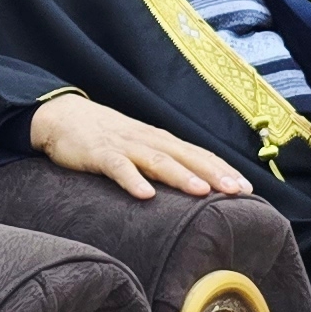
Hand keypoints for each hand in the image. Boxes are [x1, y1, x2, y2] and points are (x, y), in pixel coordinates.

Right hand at [26, 92, 250, 201]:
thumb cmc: (105, 136)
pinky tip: (145, 195)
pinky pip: (117, 167)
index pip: (199, 154)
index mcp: (161, 140)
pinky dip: (132, 180)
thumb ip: (163, 163)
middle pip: (187, 157)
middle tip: (238, 192)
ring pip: (158, 161)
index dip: (223, 170)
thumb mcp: (139, 147)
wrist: (62, 116)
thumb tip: (193, 187)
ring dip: (182, 176)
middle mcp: (148, 140)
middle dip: (214, 173)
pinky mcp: (99, 153)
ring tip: (202, 192)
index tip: (248, 189)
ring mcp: (124, 145)